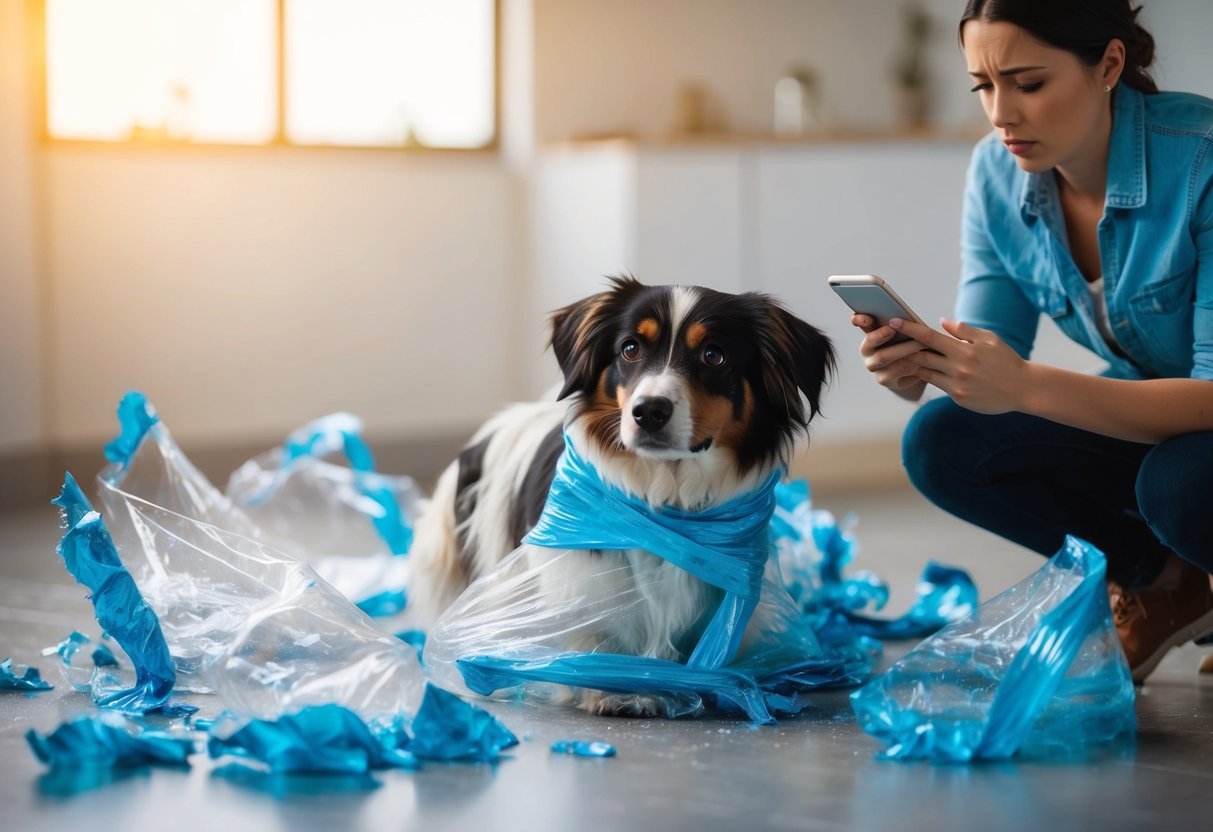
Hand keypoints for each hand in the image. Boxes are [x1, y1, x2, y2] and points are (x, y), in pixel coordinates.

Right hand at [851, 313, 927, 392]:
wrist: (919, 368)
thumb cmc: (912, 343)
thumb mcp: (907, 331)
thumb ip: (901, 323)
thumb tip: (902, 317)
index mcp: (872, 331)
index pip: (861, 323)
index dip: (860, 319)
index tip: (864, 318)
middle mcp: (868, 350)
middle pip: (868, 343)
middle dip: (879, 335)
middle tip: (891, 329)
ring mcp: (873, 366)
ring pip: (884, 357)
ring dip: (904, 349)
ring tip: (921, 343)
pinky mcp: (883, 379)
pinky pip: (896, 371)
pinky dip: (910, 363)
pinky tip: (922, 359)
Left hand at [893, 317, 1030, 413]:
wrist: (1022, 388)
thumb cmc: (1006, 360)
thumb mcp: (989, 339)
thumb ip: (964, 331)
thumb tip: (940, 322)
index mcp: (965, 351)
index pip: (930, 337)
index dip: (909, 328)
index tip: (893, 320)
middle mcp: (958, 368)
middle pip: (921, 356)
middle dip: (902, 348)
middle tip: (888, 339)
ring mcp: (957, 385)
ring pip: (924, 372)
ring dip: (910, 363)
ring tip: (897, 355)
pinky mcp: (958, 397)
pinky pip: (935, 385)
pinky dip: (924, 376)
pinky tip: (915, 370)